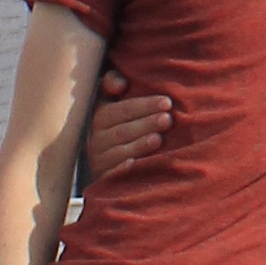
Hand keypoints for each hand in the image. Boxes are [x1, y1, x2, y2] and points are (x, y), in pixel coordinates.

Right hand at [80, 64, 173, 188]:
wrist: (113, 168)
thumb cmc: (124, 127)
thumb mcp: (114, 104)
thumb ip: (113, 86)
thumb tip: (120, 83)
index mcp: (101, 117)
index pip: (121, 109)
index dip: (144, 105)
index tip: (167, 102)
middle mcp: (97, 139)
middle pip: (122, 130)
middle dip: (146, 123)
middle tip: (168, 119)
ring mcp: (100, 161)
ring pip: (119, 152)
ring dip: (138, 145)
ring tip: (158, 139)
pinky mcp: (104, 181)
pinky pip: (112, 175)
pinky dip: (122, 170)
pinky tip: (135, 164)